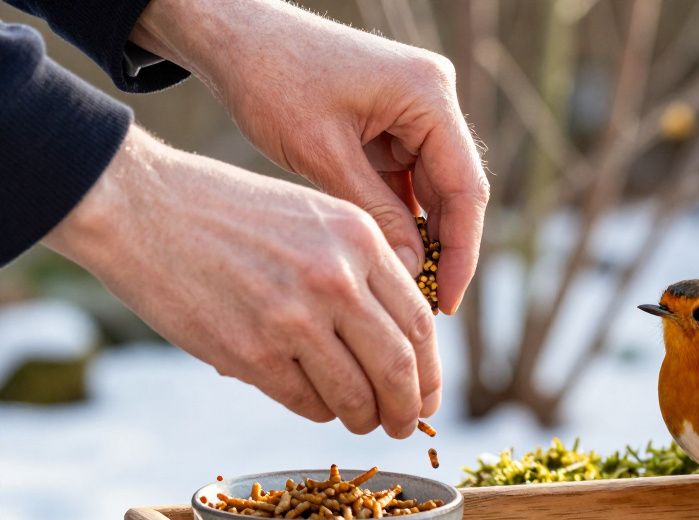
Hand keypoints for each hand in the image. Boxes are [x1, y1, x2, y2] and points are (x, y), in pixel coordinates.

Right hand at [45, 127, 439, 437]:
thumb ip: (361, 269)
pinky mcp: (250, 353)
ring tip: (363, 421)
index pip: (419, 323)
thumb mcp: (314, 216)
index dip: (430, 370)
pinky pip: (306, 402)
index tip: (427, 393)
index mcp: (359, 240)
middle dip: (409, 407)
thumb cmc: (229, 213)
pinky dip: (319, 412)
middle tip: (407, 424)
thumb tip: (400, 337)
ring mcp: (293, 319)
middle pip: (399, 367)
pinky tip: (317, 406)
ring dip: (365, 418)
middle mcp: (336, 279)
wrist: (142, 207)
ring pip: (356, 395)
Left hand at [131, 0, 488, 314]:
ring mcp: (415, 110)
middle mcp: (433, 98)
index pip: (466, 188)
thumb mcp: (322, 155)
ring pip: (435, 190)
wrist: (232, 33)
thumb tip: (413, 274)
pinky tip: (391, 259)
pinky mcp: (393, 122)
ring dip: (423, 238)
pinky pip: (408, 180)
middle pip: (456, 191)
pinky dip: (401, 218)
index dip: (461, 251)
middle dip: (444, 250)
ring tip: (408, 292)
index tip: (446, 301)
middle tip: (428, 308)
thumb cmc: (270, 79)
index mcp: (427, 94)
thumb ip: (375, 214)